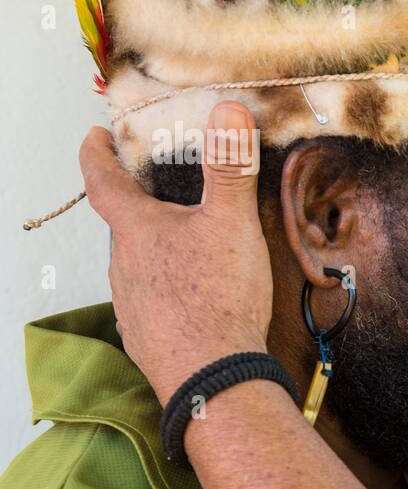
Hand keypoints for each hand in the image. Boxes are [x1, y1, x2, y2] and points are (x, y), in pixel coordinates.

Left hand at [79, 102, 272, 404]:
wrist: (213, 378)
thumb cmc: (218, 300)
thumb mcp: (232, 223)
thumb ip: (230, 166)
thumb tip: (228, 111)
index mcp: (137, 230)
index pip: (102, 181)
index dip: (97, 154)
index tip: (95, 137)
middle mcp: (124, 265)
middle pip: (126, 225)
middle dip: (143, 205)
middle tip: (166, 191)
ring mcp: (133, 303)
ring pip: (140, 265)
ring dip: (159, 251)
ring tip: (194, 247)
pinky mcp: (149, 336)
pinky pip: (154, 302)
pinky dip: (170, 291)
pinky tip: (197, 298)